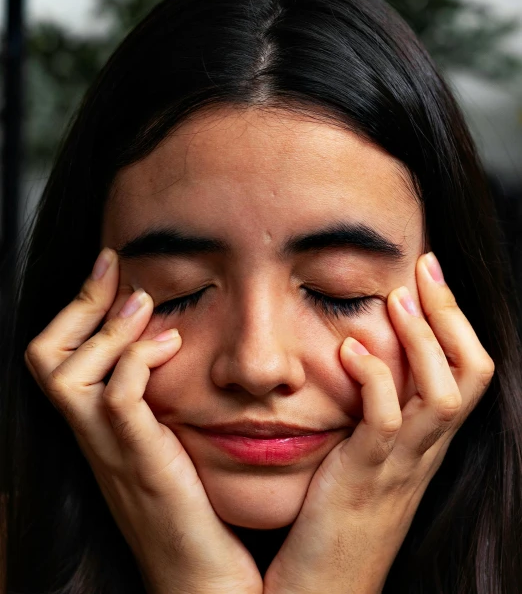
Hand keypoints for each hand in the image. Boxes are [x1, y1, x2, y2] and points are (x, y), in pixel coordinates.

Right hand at [23, 248, 262, 593]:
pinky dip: (138, 360)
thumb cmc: (193, 500)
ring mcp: (111, 448)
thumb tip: (176, 334)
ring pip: (68, 373)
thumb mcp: (167, 433)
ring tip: (145, 306)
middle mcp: (93, 433)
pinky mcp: (140, 462)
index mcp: (96, 423)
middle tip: (116, 272)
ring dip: (108, 328)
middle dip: (80, 303)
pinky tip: (171, 347)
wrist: (200, 573)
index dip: (77, 307)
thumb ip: (159, 392)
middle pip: (46, 356)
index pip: (56, 356)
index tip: (109, 268)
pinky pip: (118, 399)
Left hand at [263, 252, 495, 593]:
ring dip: (423, 341)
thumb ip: (371, 412)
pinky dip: (375, 380)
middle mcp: (425, 450)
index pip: (467, 371)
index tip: (427, 271)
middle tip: (424, 266)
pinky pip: (386, 424)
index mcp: (427, 441)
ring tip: (396, 298)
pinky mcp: (366, 479)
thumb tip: (353, 350)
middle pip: (471, 374)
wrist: (325, 591)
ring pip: (444, 395)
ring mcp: (400, 466)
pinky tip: (349, 350)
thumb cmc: (336, 518)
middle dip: (451, 315)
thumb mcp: (365, 457)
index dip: (454, 319)